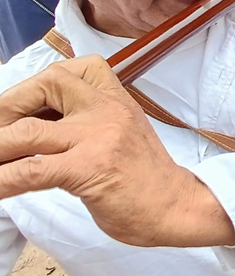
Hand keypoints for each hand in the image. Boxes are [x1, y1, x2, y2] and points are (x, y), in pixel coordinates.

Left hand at [0, 57, 234, 247]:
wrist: (176, 206)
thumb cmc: (145, 178)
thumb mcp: (121, 134)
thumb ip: (87, 122)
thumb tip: (36, 126)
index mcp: (116, 100)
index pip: (72, 70)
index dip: (36, 85)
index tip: (19, 109)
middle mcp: (107, 110)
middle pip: (47, 84)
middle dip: (8, 104)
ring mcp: (98, 137)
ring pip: (28, 130)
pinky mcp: (89, 168)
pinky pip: (32, 169)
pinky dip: (3, 179)